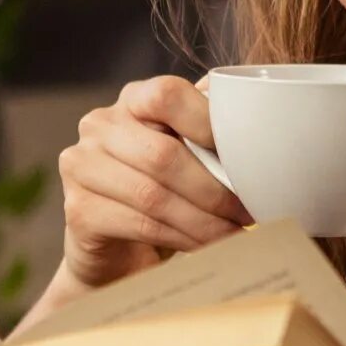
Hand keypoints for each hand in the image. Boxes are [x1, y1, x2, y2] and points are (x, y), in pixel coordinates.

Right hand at [55, 77, 252, 293]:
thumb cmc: (164, 192)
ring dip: (203, 222)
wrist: (116, 250)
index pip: (167, 95)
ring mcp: (81, 166)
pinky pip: (139, 225)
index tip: (244, 159)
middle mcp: (99, 125)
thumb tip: (267, 128)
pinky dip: (181, 239)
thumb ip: (212, 133)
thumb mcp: (189, 155)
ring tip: (236, 236)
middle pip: (163, 154)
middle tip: (250, 213)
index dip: (208, 124)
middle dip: (215, 190)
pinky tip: (206, 248)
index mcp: (133, 99)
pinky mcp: (78, 210)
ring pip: (153, 195)